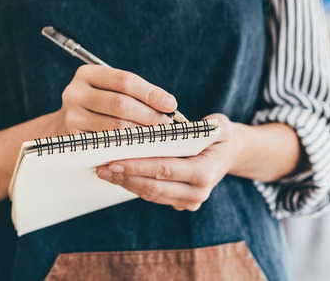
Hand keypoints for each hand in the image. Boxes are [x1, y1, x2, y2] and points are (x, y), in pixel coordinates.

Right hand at [53, 65, 176, 135]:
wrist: (64, 127)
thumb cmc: (98, 106)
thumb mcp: (109, 91)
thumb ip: (134, 93)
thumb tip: (168, 104)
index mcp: (87, 74)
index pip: (124, 81)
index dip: (150, 93)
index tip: (171, 104)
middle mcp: (75, 93)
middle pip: (120, 104)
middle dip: (149, 115)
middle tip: (167, 124)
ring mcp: (72, 117)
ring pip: (115, 126)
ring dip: (141, 132)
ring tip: (157, 135)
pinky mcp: (74, 139)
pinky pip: (107, 143)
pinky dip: (128, 146)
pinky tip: (140, 147)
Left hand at [95, 113, 236, 210]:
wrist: (227, 155)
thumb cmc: (219, 137)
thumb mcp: (221, 126)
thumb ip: (211, 126)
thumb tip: (191, 127)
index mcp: (204, 173)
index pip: (164, 170)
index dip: (138, 167)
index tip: (116, 161)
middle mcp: (197, 192)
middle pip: (154, 187)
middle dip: (126, 178)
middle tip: (102, 168)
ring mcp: (189, 202)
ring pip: (150, 194)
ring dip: (126, 184)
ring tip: (104, 172)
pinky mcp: (180, 203)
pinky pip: (153, 196)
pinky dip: (134, 186)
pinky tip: (118, 176)